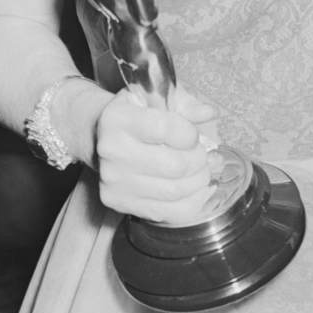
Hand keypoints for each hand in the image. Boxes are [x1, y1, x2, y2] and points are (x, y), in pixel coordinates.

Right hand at [92, 87, 222, 226]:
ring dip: (199, 181)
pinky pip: (169, 212)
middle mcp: (111, 151)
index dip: (190, 133)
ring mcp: (113, 181)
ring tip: (204, 170)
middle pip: (174, 165)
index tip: (193, 135)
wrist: (103, 138)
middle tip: (203, 155)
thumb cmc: (136, 116)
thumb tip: (209, 113)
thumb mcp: (156, 99)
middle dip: (199, 160)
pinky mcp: (119, 203)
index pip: (165, 128)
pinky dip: (193, 201)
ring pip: (174, 191)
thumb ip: (185, 105)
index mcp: (117, 118)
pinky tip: (199, 188)